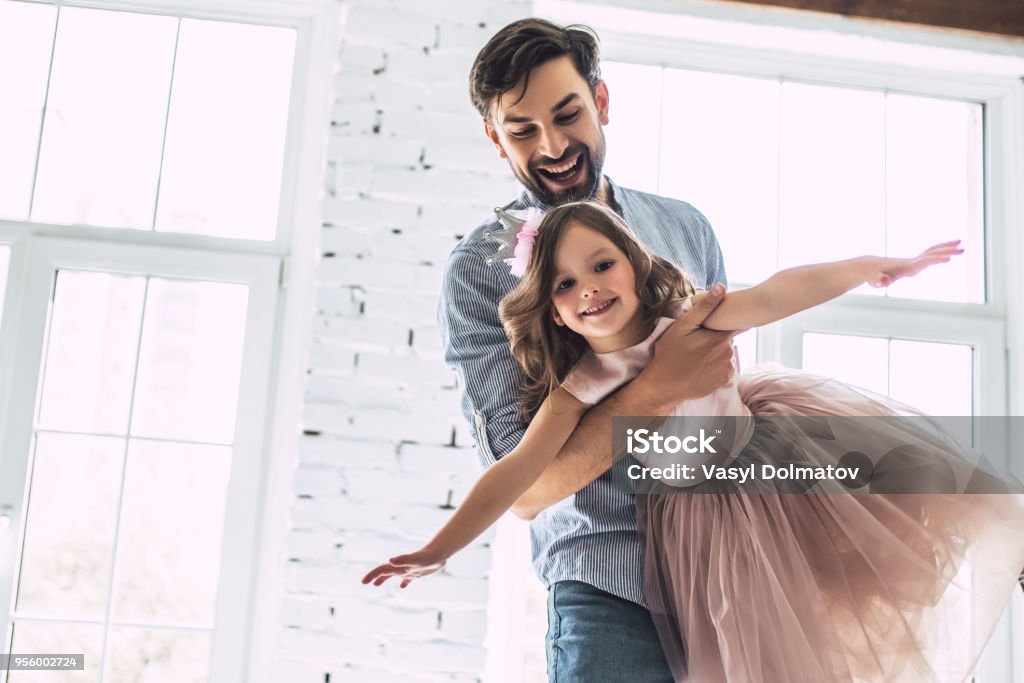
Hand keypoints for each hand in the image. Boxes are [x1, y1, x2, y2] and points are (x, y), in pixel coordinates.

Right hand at [361, 547, 446, 588]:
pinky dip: (403, 582)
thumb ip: (403, 560)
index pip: (382, 570)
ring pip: (393, 575)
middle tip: (364, 582)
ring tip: (376, 585)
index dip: (372, 575)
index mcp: (399, 565)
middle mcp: (402, 567)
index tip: (363, 582)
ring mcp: (409, 570)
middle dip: (374, 576)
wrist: (440, 554)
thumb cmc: (428, 557)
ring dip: (384, 579)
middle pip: (385, 572)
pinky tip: (402, 586)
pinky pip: (408, 579)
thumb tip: (390, 561)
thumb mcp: (416, 560)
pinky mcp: (417, 572)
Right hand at [642, 284, 738, 410]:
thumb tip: (721, 288)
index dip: (728, 321)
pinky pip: (723, 368)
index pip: (736, 324)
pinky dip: (714, 366)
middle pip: (727, 339)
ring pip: (725, 354)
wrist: (664, 386)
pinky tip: (699, 367)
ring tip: (695, 356)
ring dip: (715, 352)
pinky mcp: (721, 381)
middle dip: (716, 338)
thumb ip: (704, 308)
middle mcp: (728, 354)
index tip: (719, 323)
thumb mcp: (683, 327)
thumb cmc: (670, 354)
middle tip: (696, 342)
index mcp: (720, 338)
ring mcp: (726, 369)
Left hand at [867, 240, 962, 286]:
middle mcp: (911, 262)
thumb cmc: (871, 274)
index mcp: (905, 267)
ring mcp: (912, 262)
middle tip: (962, 249)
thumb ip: (878, 280)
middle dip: (946, 251)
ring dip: (945, 248)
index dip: (934, 261)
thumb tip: (884, 282)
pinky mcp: (912, 264)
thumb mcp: (873, 280)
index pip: (923, 263)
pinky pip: (929, 256)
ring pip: (931, 252)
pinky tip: (947, 254)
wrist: (868, 266)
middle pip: (931, 254)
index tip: (948, 258)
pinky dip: (939, 253)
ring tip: (960, 244)